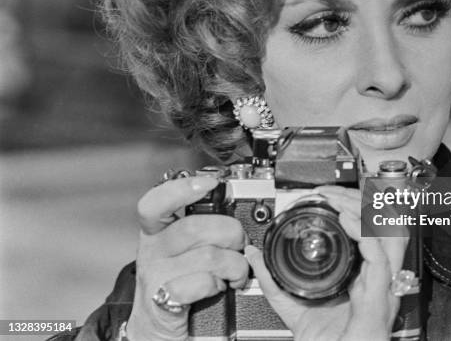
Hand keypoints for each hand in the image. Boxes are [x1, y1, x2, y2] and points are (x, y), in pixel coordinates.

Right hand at [126, 176, 249, 340]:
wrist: (156, 333)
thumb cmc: (177, 287)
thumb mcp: (183, 252)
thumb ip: (201, 230)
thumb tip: (233, 209)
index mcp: (156, 234)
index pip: (155, 203)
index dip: (181, 188)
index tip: (209, 183)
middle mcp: (152, 252)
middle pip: (195, 227)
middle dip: (230, 234)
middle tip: (238, 246)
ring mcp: (155, 277)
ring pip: (208, 255)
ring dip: (234, 265)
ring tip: (234, 273)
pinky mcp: (163, 302)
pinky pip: (202, 283)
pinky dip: (217, 286)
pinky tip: (218, 289)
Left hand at [246, 186, 407, 340]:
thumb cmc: (323, 340)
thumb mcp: (291, 303)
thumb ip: (272, 278)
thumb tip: (255, 255)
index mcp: (363, 272)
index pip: (371, 228)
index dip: (353, 205)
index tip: (327, 195)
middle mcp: (377, 275)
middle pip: (385, 225)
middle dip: (360, 200)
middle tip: (333, 193)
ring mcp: (381, 285)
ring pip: (389, 233)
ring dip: (364, 211)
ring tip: (339, 201)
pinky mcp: (378, 298)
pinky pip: (379, 259)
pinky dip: (364, 234)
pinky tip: (346, 220)